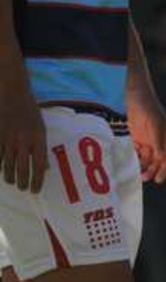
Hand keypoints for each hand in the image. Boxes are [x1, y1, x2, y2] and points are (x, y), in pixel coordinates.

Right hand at [0, 75, 45, 191]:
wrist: (12, 91)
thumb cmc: (30, 111)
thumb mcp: (41, 128)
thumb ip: (42, 148)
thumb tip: (44, 169)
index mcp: (38, 138)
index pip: (39, 166)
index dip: (37, 180)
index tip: (36, 190)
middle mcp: (23, 140)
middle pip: (22, 168)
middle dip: (23, 182)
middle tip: (23, 189)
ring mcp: (8, 137)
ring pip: (7, 163)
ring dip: (10, 176)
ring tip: (12, 182)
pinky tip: (0, 169)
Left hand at [128, 85, 165, 183]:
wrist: (133, 89)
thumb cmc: (146, 103)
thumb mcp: (153, 122)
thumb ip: (157, 139)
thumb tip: (161, 156)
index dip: (164, 169)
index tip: (159, 179)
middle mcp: (159, 139)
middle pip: (159, 159)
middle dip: (154, 170)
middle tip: (146, 178)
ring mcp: (148, 137)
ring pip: (149, 157)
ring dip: (145, 166)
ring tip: (139, 173)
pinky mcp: (138, 135)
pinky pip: (139, 150)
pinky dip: (137, 158)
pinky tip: (132, 163)